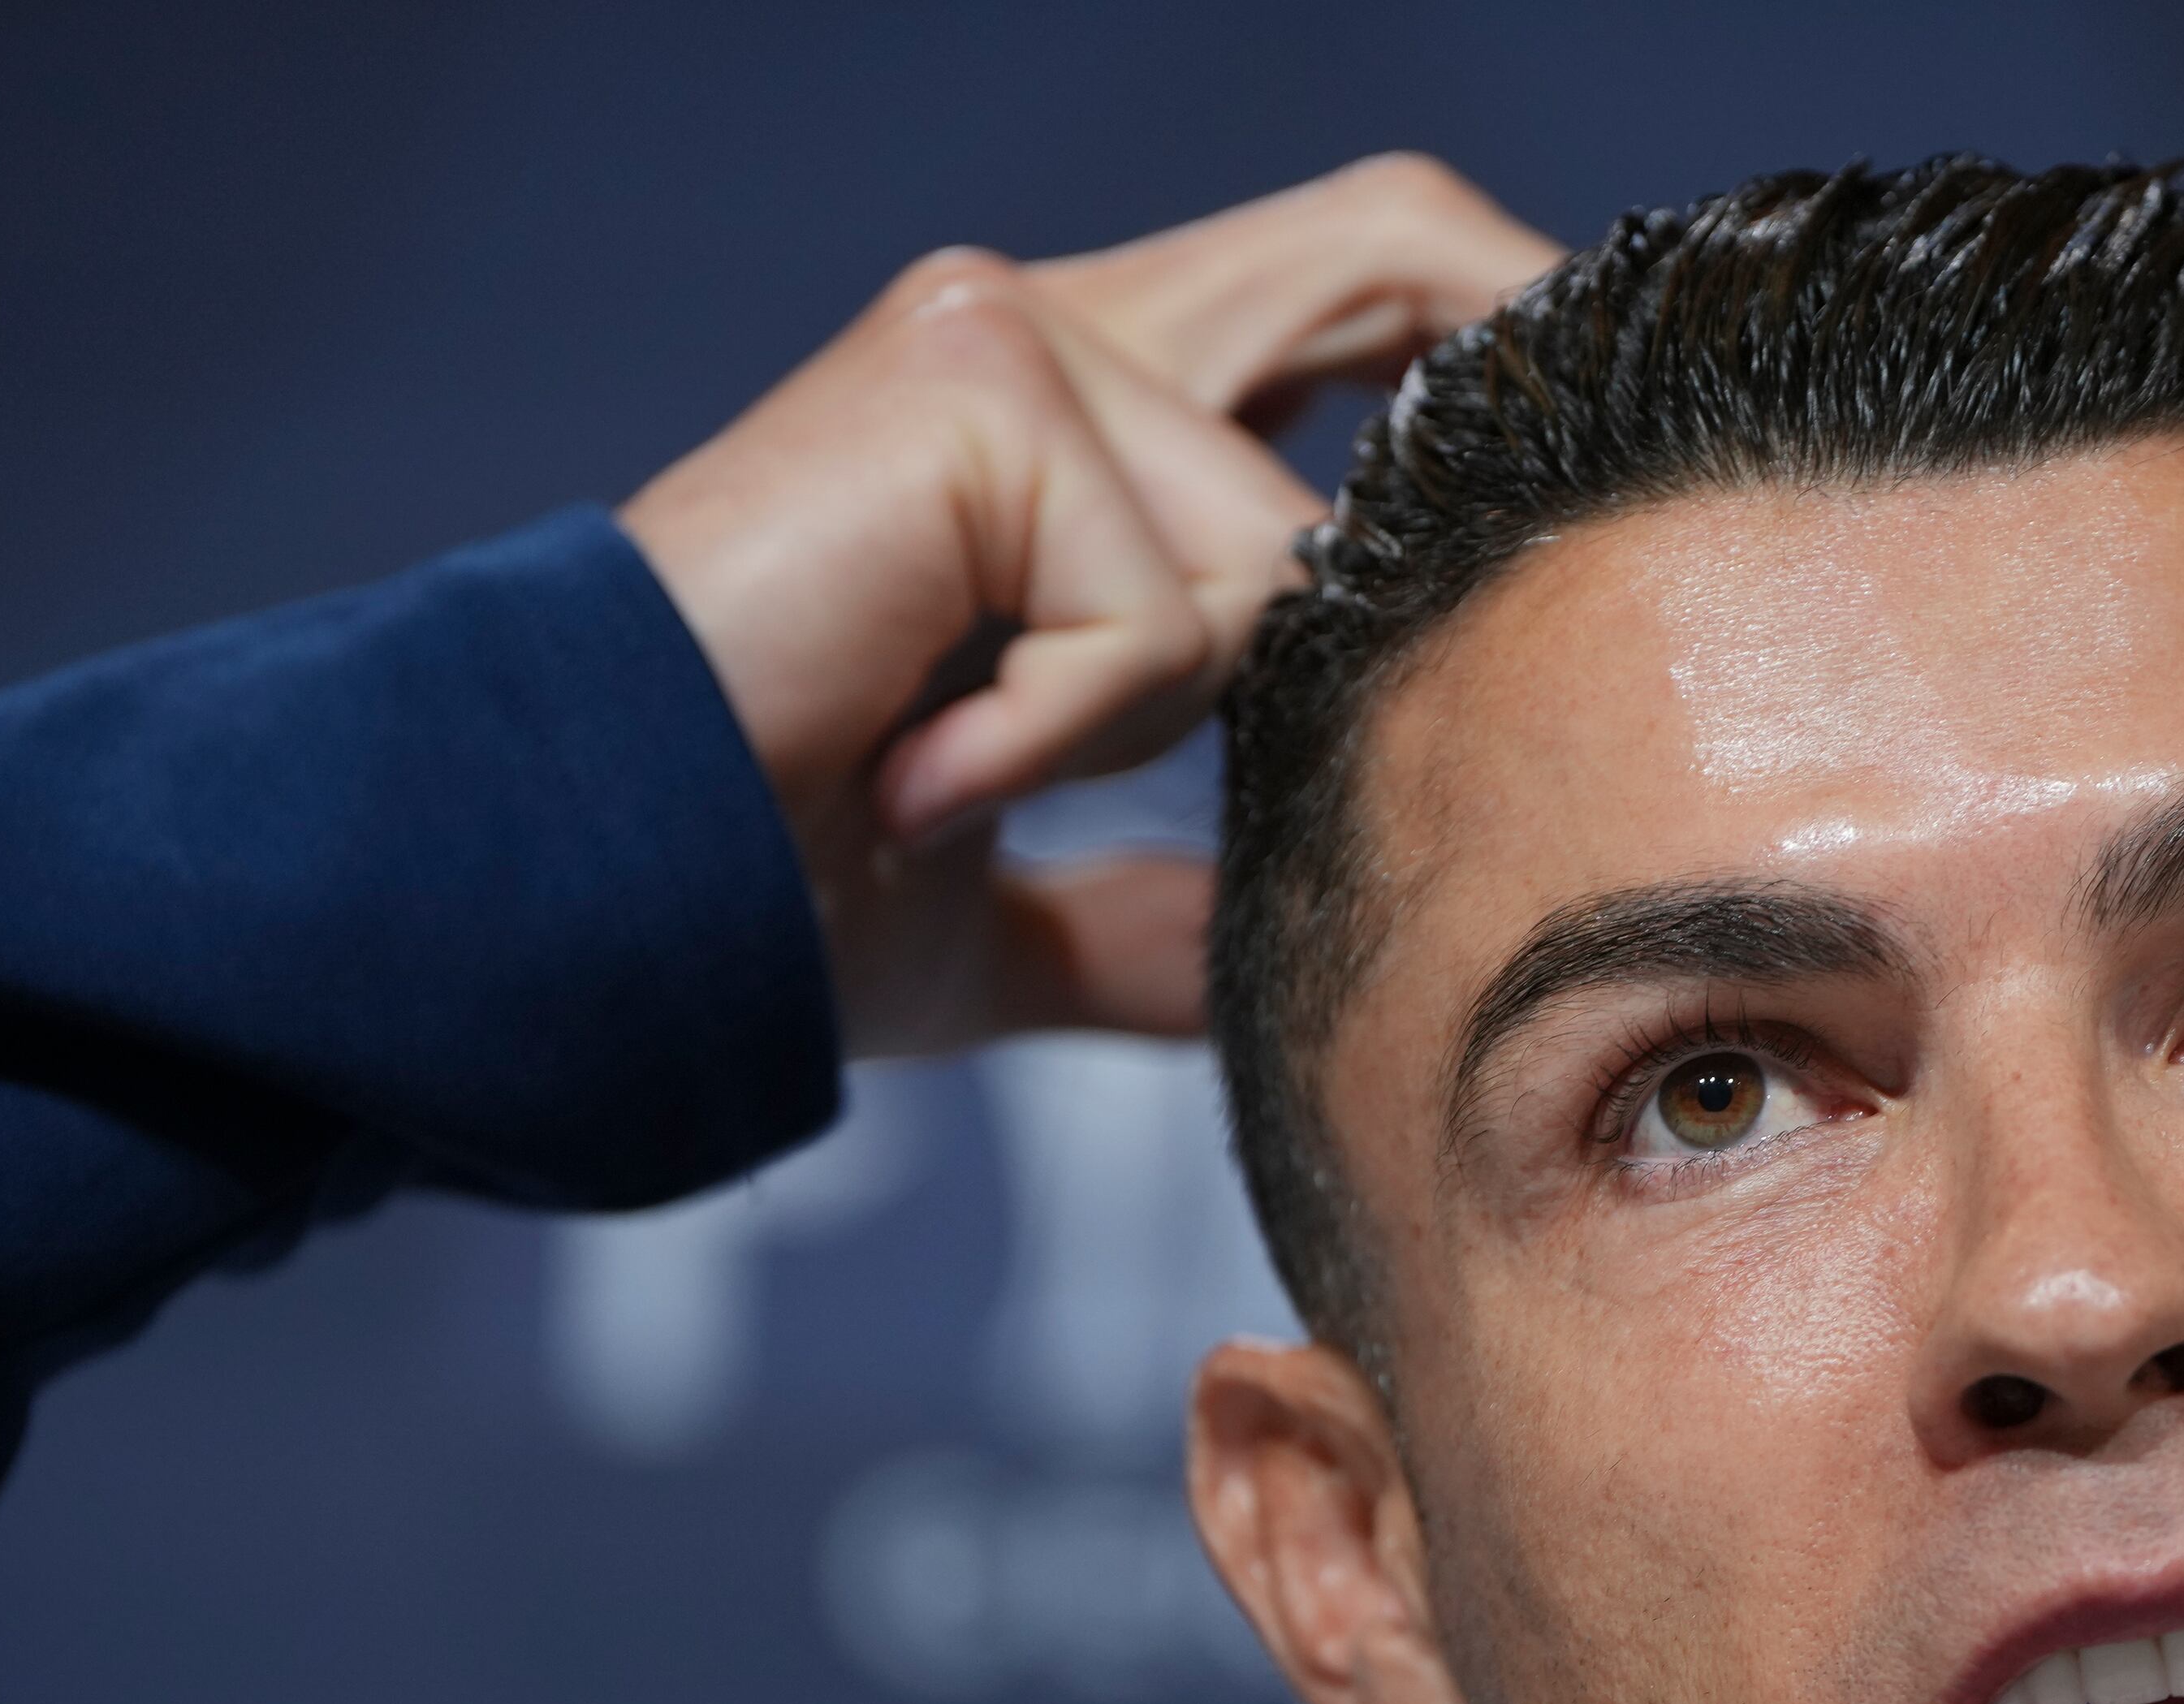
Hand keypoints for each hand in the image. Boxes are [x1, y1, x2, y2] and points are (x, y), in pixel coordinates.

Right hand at [617, 155, 1558, 1055]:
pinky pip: (1167, 603)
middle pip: (1389, 246)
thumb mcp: (1000, 912)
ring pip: (1279, 541)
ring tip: (960, 772)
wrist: (576, 891)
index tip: (1606, 499)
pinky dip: (1068, 733)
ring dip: (1172, 722)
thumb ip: (1137, 914)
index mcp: (1075, 429)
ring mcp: (1008, 330)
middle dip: (1520, 364)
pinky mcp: (973, 374)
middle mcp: (1056, 328)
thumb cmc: (759, 885)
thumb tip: (1247, 978)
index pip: (1357, 310)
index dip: (1497, 375)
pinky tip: (920, 769)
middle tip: (1604, 513)